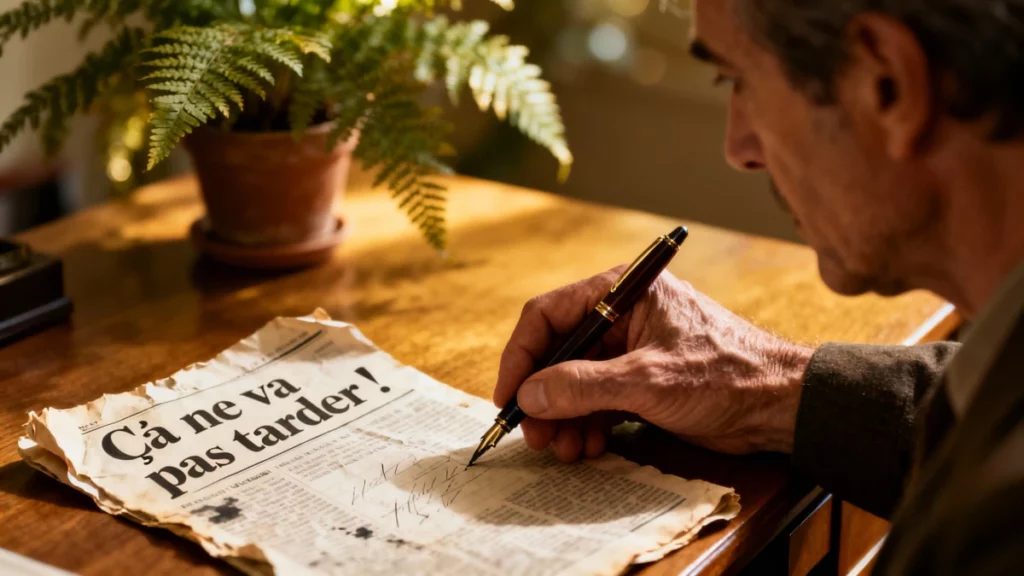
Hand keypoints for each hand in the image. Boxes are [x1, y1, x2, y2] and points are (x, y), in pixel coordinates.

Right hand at [494, 267, 813, 461]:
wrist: (781, 405)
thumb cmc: (726, 375)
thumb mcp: (647, 381)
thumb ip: (582, 386)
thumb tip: (528, 395)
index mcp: (621, 291)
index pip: (547, 315)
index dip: (521, 358)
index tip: (508, 398)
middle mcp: (620, 314)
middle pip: (558, 352)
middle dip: (543, 398)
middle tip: (535, 437)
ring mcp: (631, 348)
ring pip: (576, 381)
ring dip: (564, 417)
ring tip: (565, 450)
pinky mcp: (642, 378)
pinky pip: (598, 398)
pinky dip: (588, 423)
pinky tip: (588, 447)